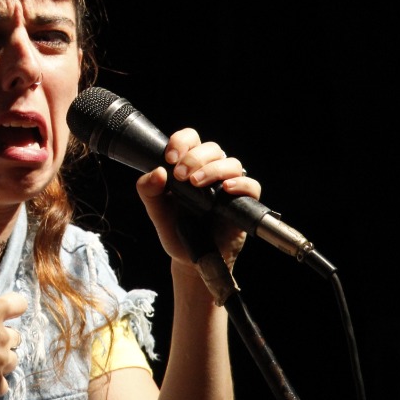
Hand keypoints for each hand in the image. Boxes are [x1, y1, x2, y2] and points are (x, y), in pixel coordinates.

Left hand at [135, 127, 254, 267]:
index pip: (190, 139)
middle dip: (195, 157)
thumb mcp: (156, 212)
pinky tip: (226, 189)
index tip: (170, 158)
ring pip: (231, 162)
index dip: (181, 142)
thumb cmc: (176, 231)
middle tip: (181, 175)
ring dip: (213, 169)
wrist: (190, 260)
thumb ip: (148, 191)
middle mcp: (210, 172)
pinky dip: (241, 184)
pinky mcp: (242, 202)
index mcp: (188, 166)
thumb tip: (157, 172)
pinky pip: (251, 185)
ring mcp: (228, 186)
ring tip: (197, 183)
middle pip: (211, 148)